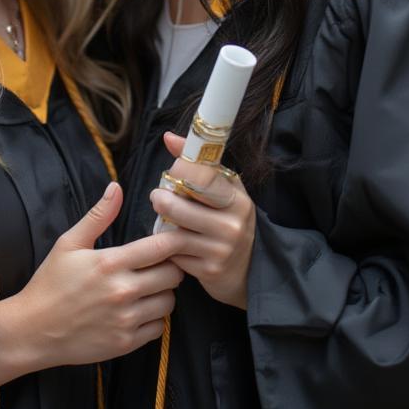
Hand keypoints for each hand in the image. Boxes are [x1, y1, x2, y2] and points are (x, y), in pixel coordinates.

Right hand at [0, 182, 182, 388]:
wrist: (33, 331)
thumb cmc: (50, 283)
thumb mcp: (69, 243)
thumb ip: (98, 216)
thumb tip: (116, 187)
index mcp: (110, 262)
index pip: (161, 247)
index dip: (174, 241)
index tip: (176, 238)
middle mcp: (122, 292)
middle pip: (172, 275)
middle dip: (170, 266)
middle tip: (158, 264)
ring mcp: (125, 320)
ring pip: (169, 302)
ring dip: (163, 293)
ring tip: (148, 287)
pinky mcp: (125, 344)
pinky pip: (158, 328)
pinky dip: (154, 318)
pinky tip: (139, 310)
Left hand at [149, 132, 254, 309]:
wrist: (251, 270)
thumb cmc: (230, 220)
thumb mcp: (225, 190)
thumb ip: (199, 164)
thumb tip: (169, 137)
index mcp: (237, 199)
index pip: (202, 177)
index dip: (179, 172)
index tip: (172, 173)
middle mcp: (231, 224)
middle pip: (179, 206)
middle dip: (161, 199)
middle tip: (158, 196)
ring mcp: (220, 249)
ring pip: (173, 233)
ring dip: (161, 225)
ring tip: (163, 217)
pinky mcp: (209, 271)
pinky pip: (176, 255)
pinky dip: (169, 248)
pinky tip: (173, 243)